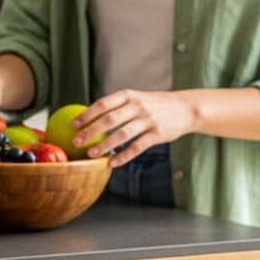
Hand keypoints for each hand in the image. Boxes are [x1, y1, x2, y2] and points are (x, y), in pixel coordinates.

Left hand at [73, 89, 196, 166]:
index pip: (103, 104)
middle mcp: (138, 106)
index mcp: (129, 95)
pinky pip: (137, 147)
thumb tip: (91, 118)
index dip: (87, 115)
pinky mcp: (157, 134)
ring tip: (91, 154)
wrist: (186, 108)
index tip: (73, 125)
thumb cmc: (156, 105)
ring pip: (122, 134)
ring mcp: (148, 120)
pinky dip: (124, 156)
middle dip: (90, 132)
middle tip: (76, 142)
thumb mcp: (138, 98)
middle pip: (109, 120)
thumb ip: (119, 106)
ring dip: (104, 146)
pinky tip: (113, 163)